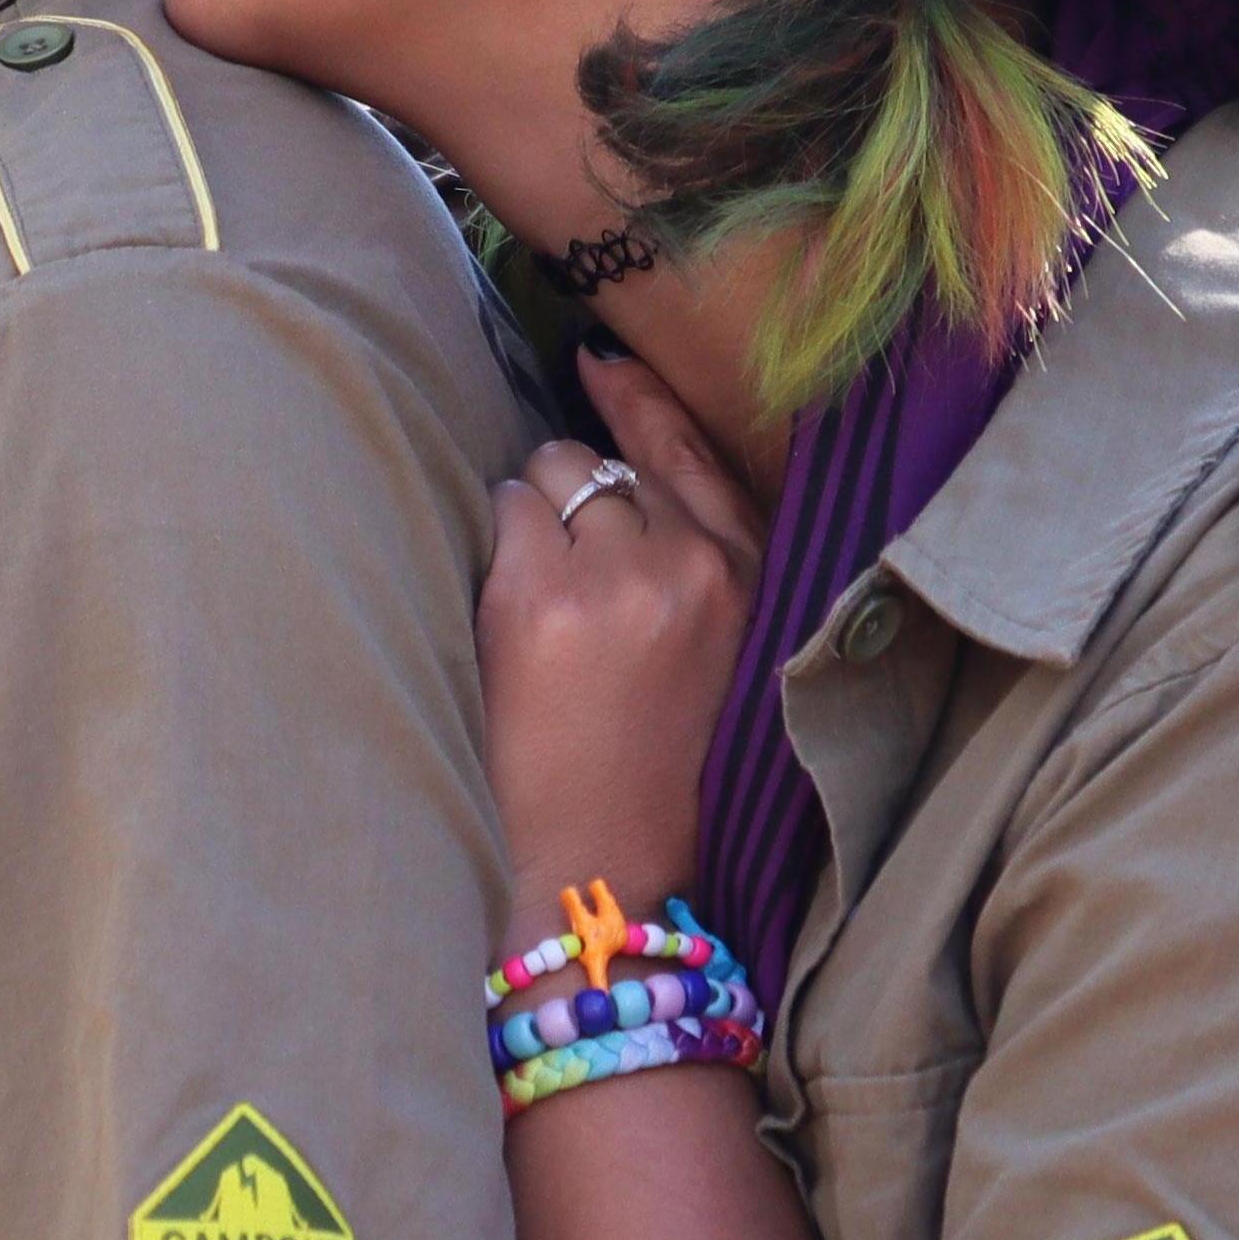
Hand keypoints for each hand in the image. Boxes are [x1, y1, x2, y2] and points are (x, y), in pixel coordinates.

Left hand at [478, 351, 764, 937]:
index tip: (598, 364)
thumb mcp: (720, 663)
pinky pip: (500, 513)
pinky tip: (496, 610)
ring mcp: (618, 575)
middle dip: (569, 495)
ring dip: (524, 520)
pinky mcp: (541, 597)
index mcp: (750, 580)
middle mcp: (694, 562)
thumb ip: (694, 574)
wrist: (607, 874)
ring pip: (548, 475)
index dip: (640, 402)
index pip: (692, 451)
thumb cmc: (656, 782)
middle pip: (608, 461)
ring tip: (526, 606)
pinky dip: (488, 548)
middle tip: (549, 565)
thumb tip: (618, 486)